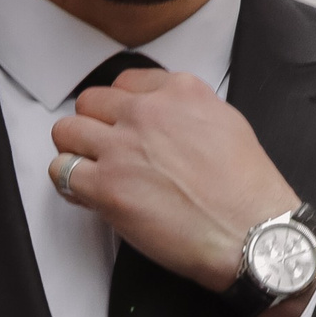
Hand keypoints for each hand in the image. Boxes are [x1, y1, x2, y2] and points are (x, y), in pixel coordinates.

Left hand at [48, 68, 298, 291]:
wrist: (253, 233)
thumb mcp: (226, 124)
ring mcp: (123, 148)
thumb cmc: (247, 192)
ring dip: (76, 152)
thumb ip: (186, 112)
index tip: (124, 126)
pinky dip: (70, 184)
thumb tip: (163, 120)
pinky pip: (62, 172)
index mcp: (179, 92)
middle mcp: (146, 113)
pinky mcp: (108, 187)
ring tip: (93, 172)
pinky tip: (89, 195)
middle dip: (94, 126)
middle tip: (106, 151)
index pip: (124, 83)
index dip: (120, 109)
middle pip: (90, 103)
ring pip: (66, 131)